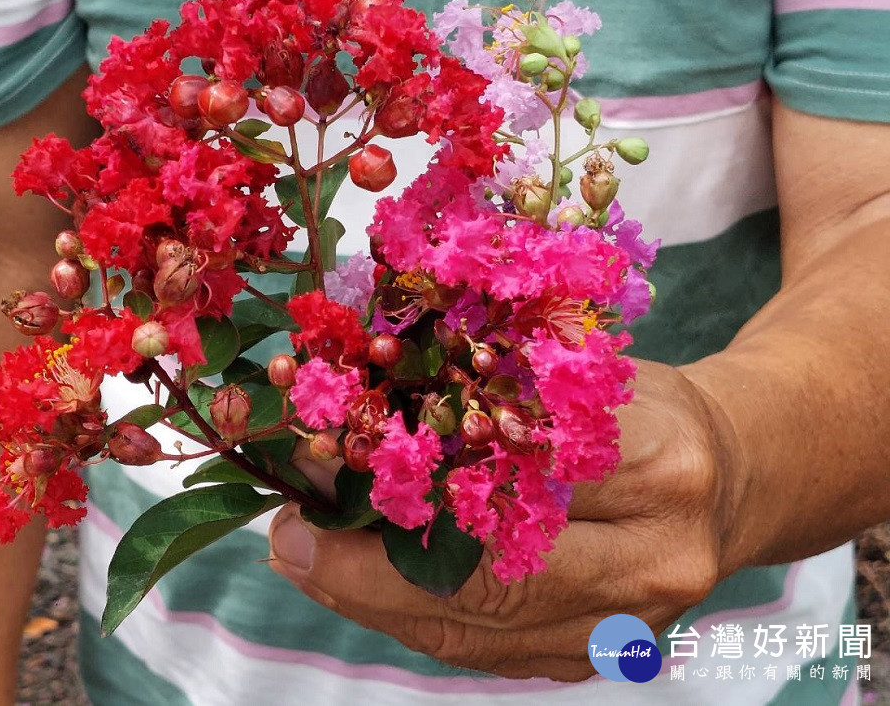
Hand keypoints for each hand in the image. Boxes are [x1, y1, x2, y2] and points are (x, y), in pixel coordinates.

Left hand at [267, 361, 745, 679]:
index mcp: (654, 457)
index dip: (401, 480)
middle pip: (491, 577)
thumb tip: (348, 425)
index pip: (506, 476)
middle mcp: (656, 553)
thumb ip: (475, 397)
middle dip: (370, 565)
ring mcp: (636, 623)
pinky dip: (415, 622)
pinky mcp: (605, 655)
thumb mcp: (570, 369)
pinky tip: (360, 590)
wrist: (734, 472)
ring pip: (479, 631)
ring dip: (376, 600)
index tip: (314, 467)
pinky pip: (489, 653)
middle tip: (290, 539)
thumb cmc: (638, 404)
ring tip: (307, 563)